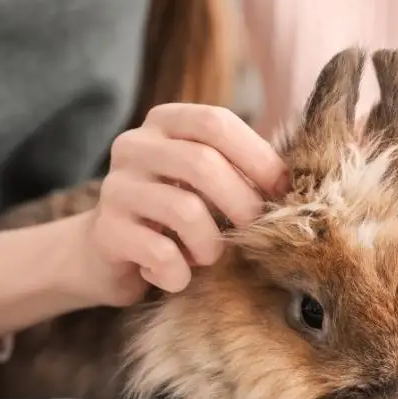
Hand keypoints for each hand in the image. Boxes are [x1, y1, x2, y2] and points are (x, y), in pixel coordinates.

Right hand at [77, 103, 286, 305]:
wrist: (108, 252)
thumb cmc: (175, 213)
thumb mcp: (206, 181)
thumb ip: (240, 170)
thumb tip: (293, 185)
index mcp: (165, 123)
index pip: (215, 122)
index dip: (256, 156)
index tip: (282, 189)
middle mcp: (133, 146)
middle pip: (202, 164)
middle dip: (241, 203)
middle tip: (254, 232)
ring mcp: (115, 187)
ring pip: (184, 210)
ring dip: (211, 245)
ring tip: (208, 257)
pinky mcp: (105, 231)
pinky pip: (161, 253)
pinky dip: (180, 273)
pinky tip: (177, 275)